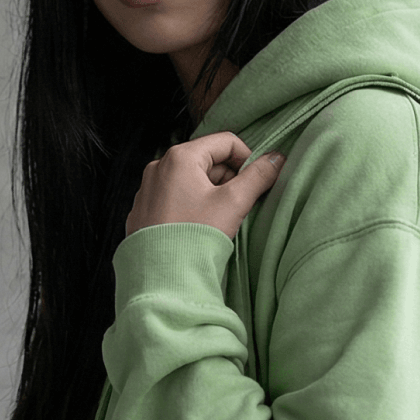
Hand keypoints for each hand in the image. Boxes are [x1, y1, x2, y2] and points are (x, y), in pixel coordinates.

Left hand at [125, 132, 285, 240]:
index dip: (247, 159)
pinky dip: (191, 205)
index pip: (226, 142)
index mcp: (180, 157)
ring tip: (217, 220)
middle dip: (228, 180)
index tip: (254, 183)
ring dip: (211, 194)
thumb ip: (258, 177)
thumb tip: (276, 159)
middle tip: (236, 205)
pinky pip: (174, 197)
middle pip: (208, 160)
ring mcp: (148, 189)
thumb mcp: (233, 203)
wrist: (161, 277)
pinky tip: (197, 227)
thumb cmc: (194, 237)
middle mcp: (159, 167)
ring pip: (192, 180)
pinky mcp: (144, 210)